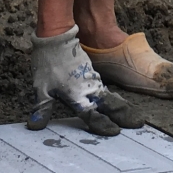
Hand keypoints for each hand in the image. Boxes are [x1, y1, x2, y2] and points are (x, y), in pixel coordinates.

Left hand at [27, 26, 144, 135]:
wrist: (57, 39)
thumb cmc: (48, 64)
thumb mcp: (41, 89)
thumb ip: (42, 109)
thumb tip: (34, 127)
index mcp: (77, 96)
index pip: (92, 115)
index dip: (102, 125)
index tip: (114, 132)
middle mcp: (89, 89)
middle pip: (110, 105)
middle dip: (124, 115)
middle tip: (138, 124)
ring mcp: (92, 80)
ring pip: (111, 97)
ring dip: (123, 107)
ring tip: (134, 116)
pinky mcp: (93, 73)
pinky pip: (107, 89)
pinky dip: (115, 98)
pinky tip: (118, 101)